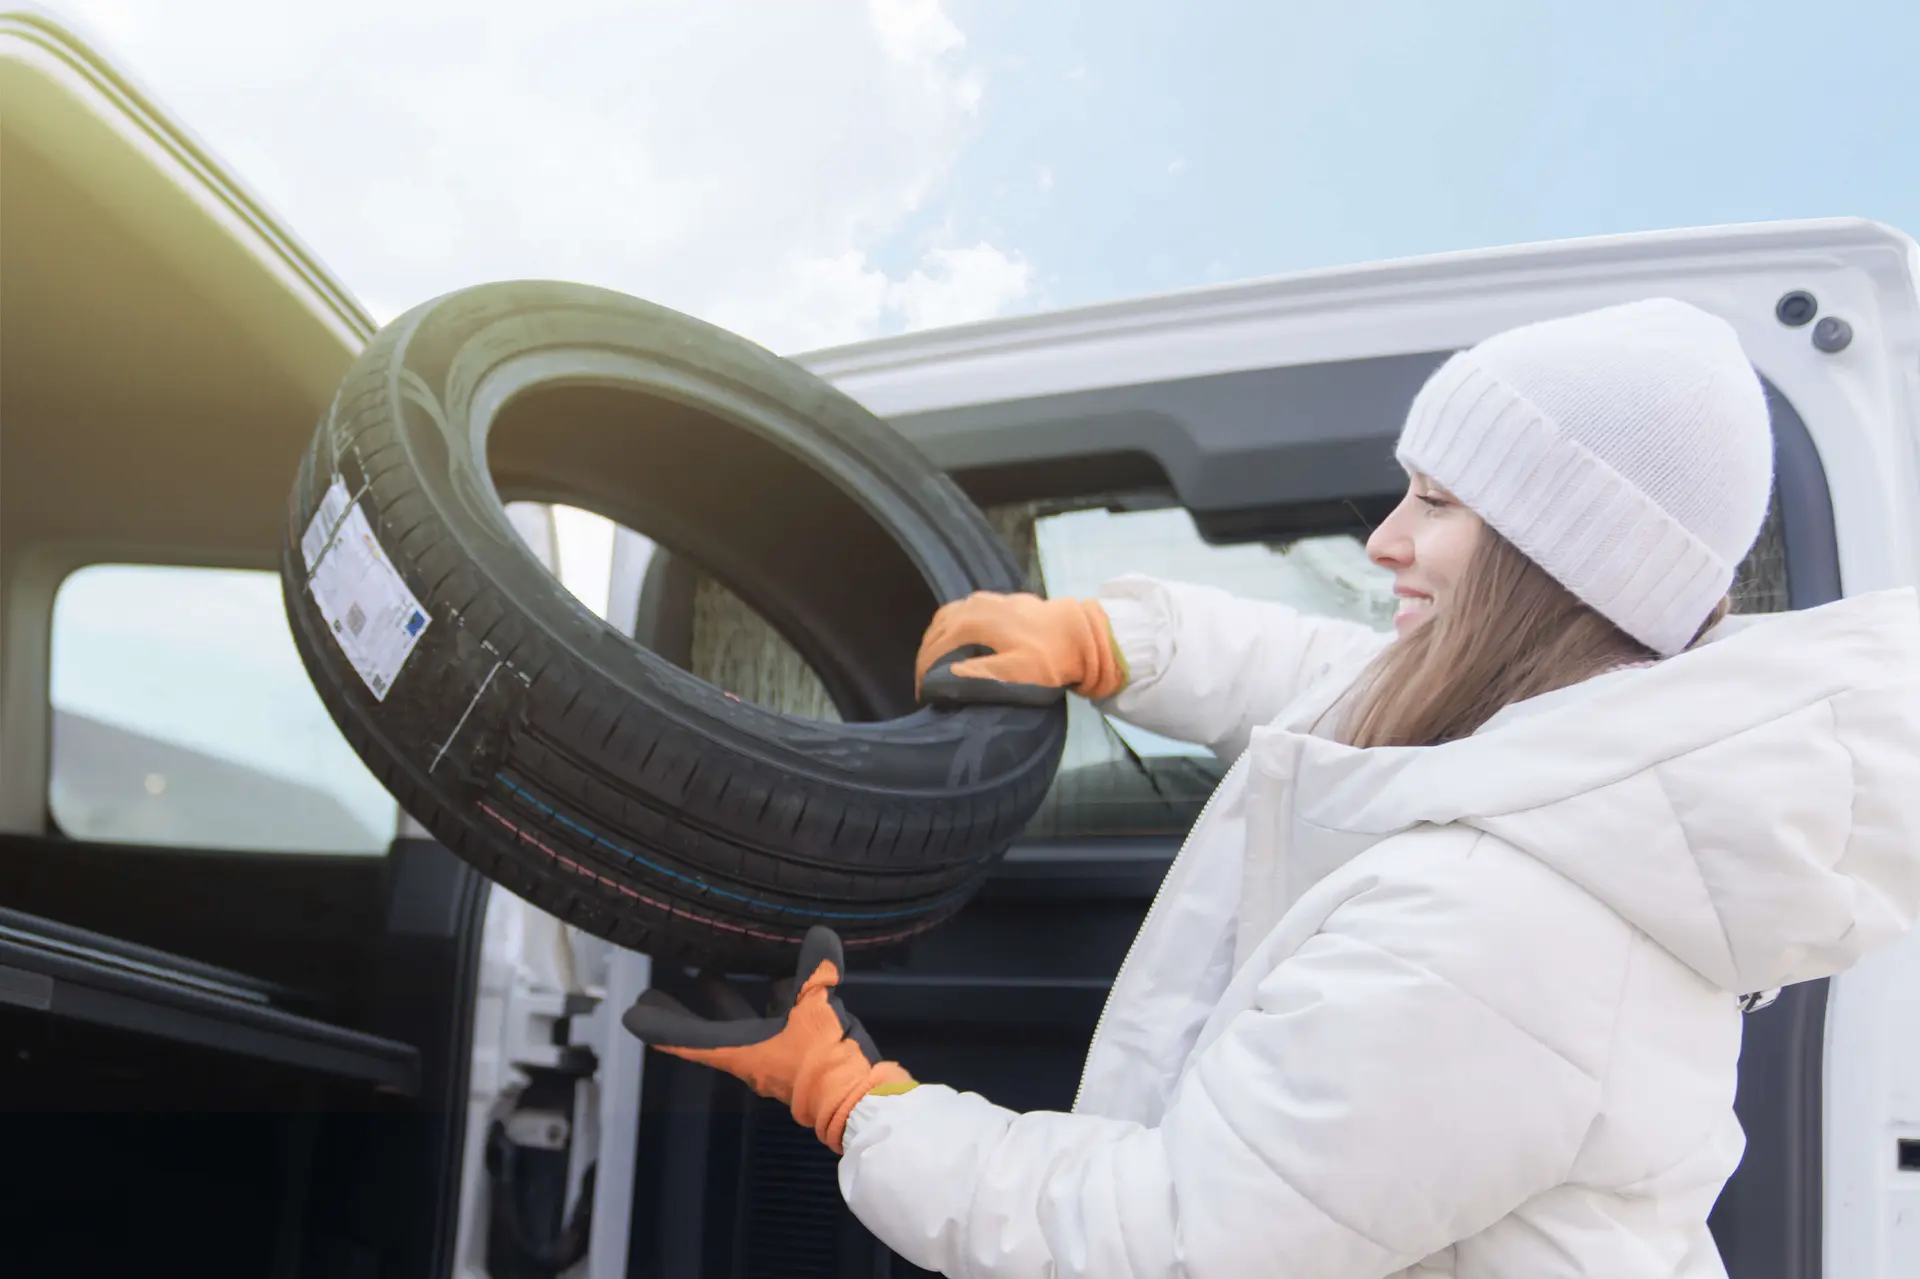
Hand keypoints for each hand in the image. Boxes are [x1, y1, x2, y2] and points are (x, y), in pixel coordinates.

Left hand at [621, 926, 915, 1153]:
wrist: (857, 1100)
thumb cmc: (825, 1062)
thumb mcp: (819, 1008)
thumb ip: (817, 970)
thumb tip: (820, 935)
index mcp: (741, 1051)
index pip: (688, 1038)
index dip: (659, 1025)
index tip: (634, 1015)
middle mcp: (751, 1056)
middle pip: (707, 1029)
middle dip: (683, 1008)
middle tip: (656, 991)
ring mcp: (774, 1056)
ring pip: (741, 1022)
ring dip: (726, 999)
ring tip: (709, 971)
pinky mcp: (799, 1054)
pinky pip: (775, 1021)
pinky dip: (772, 999)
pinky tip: (782, 976)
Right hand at [913, 592, 1126, 702]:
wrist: (1083, 633)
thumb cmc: (1049, 658)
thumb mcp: (1015, 674)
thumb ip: (977, 676)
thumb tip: (941, 679)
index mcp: (970, 623)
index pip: (934, 651)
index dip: (925, 676)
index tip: (925, 698)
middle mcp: (972, 605)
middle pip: (936, 634)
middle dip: (927, 660)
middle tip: (928, 686)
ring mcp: (984, 599)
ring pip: (945, 620)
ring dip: (936, 643)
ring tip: (937, 667)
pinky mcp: (996, 599)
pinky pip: (961, 612)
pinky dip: (950, 629)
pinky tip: (957, 642)